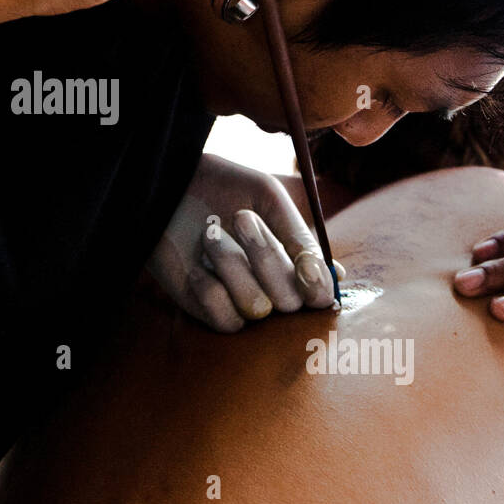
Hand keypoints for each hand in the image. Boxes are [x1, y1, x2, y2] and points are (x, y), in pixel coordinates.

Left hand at [147, 153, 343, 331]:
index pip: (319, 294)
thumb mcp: (267, 197)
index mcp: (292, 260)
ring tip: (210, 232)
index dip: (317, 286)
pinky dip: (210, 288)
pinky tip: (195, 264)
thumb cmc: (222, 186)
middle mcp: (269, 286)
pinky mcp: (207, 309)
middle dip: (266, 257)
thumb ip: (298, 235)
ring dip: (232, 265)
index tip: (305, 266)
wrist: (169, 184)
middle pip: (289, 300)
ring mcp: (238, 299)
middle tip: (241, 217)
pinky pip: (225, 319)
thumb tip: (334, 278)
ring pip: (256, 307)